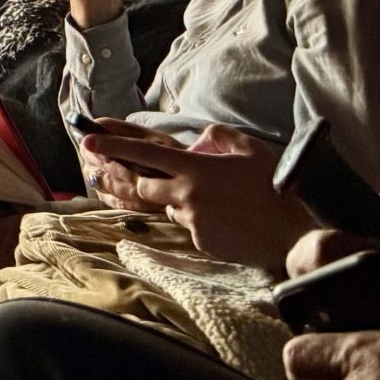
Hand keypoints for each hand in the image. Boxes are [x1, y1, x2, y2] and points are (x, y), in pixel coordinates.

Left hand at [77, 122, 306, 271]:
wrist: (291, 234)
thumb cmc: (274, 188)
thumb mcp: (251, 150)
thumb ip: (221, 137)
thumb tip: (202, 138)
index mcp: (194, 169)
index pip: (143, 155)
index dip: (112, 147)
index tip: (88, 141)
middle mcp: (186, 194)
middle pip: (145, 187)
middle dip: (146, 183)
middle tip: (170, 181)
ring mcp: (191, 220)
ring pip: (170, 207)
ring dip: (181, 203)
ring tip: (219, 204)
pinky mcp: (199, 242)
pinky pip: (190, 227)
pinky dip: (201, 222)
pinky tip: (228, 222)